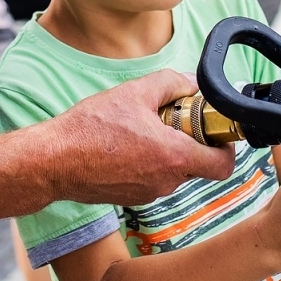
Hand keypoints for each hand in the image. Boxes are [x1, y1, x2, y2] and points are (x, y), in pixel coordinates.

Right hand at [48, 69, 235, 205]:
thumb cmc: (91, 128)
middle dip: (191, 143)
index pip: (223, 165)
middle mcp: (166, 182)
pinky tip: (126, 145)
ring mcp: (149, 193)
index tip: (214, 130)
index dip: (226, 147)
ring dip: (167, 152)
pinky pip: (152, 179)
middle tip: (173, 120)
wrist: (54, 160)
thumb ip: (171, 83)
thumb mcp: (135, 92)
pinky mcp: (131, 198)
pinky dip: (148, 163)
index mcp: (174, 157)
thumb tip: (191, 83)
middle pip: (197, 165)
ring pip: (173, 172)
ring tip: (142, 129)